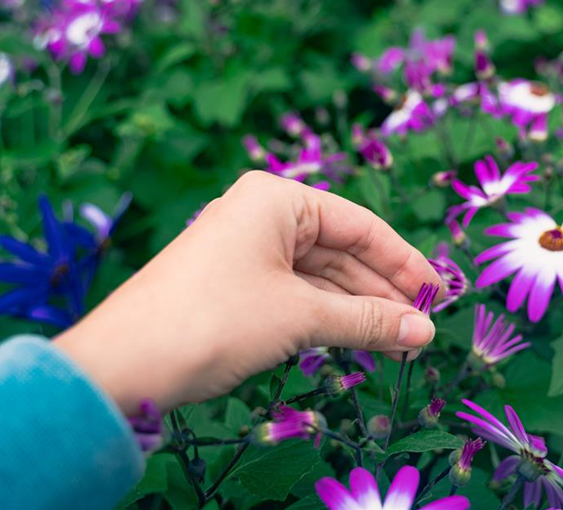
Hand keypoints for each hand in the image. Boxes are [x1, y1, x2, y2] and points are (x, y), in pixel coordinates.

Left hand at [54, 171, 442, 412]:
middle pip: (340, 250)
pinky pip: (295, 294)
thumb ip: (368, 322)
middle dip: (382, 291)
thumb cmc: (215, 320)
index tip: (439, 295)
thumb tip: (424, 332)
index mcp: (276, 199)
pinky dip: (327, 317)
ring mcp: (245, 250)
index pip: (360, 224)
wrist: (124, 363)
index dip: (404, 262)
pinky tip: (359, 339)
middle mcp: (261, 215)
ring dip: (358, 309)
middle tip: (423, 328)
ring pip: (319, 277)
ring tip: (400, 341)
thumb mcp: (300, 318)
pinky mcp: (234, 285)